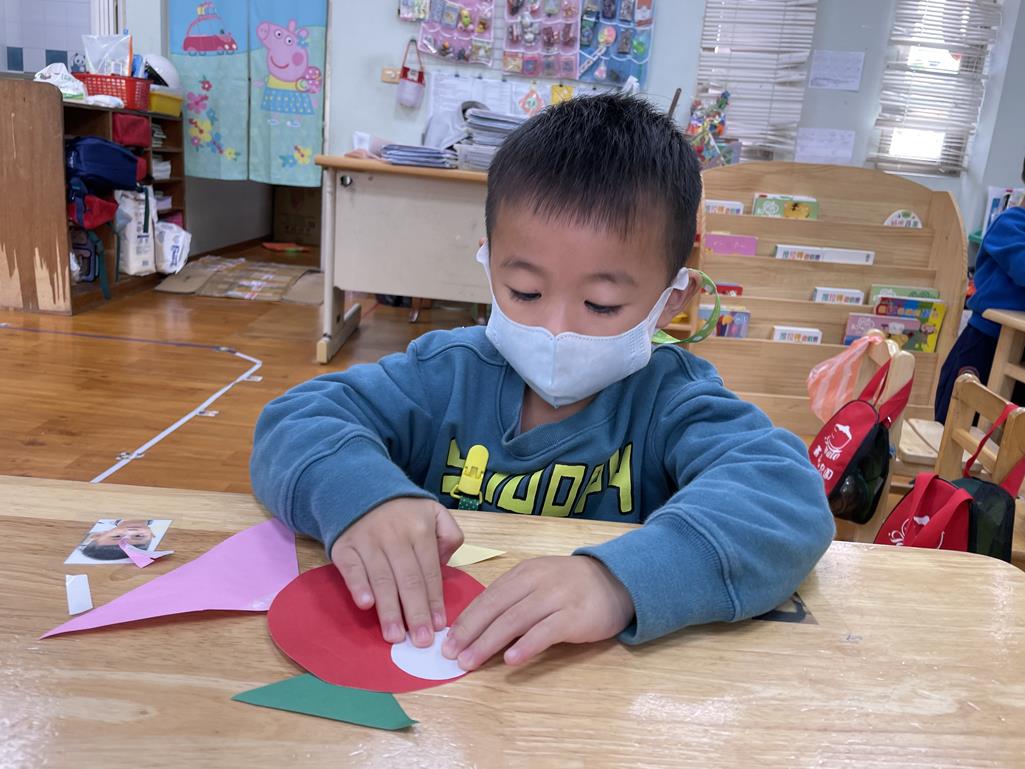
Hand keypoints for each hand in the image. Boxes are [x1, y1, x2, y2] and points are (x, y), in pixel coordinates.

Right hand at [330, 497, 463, 647]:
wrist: (359, 490)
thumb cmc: (402, 511)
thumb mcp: (433, 511)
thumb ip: (449, 533)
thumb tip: (446, 563)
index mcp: (420, 528)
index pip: (429, 572)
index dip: (434, 601)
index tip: (439, 626)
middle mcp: (395, 535)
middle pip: (408, 580)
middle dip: (416, 613)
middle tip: (421, 641)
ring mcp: (368, 541)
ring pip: (381, 579)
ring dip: (388, 610)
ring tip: (395, 637)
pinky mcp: (344, 547)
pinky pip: (351, 569)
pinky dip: (358, 586)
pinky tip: (366, 605)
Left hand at [441, 555, 634, 669]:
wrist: (618, 581)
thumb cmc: (572, 586)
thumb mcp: (539, 583)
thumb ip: (513, 599)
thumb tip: (477, 628)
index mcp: (524, 573)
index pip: (488, 596)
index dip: (466, 619)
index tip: (447, 640)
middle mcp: (537, 581)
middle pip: (496, 607)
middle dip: (470, 632)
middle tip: (451, 654)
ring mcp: (556, 597)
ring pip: (515, 620)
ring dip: (489, 642)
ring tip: (471, 662)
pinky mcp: (575, 616)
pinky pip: (546, 632)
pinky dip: (526, 645)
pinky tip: (511, 660)